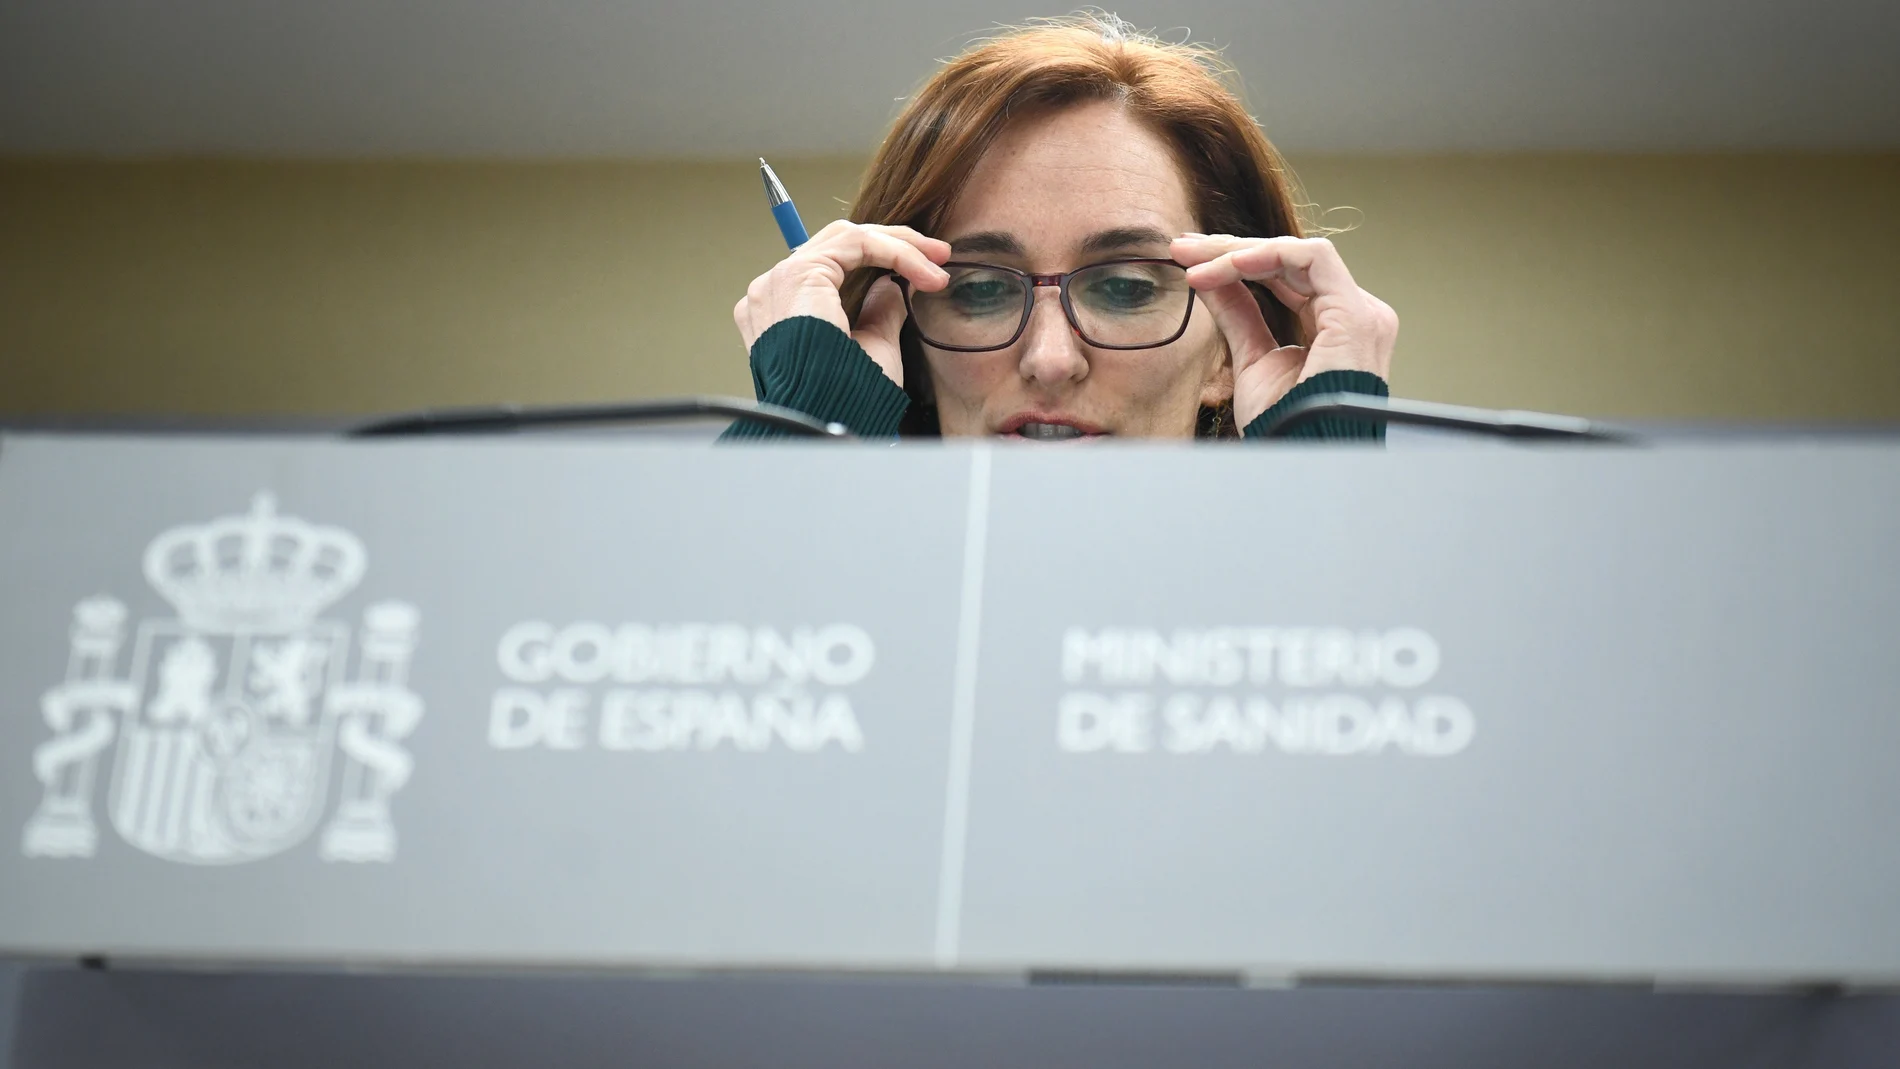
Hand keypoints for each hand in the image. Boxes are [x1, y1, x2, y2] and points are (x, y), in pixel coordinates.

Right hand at [734, 220, 950, 387]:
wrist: (828, 414)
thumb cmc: (847, 397)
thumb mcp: (872, 347)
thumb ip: (878, 312)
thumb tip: (893, 284)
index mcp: (783, 312)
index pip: (833, 267)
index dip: (883, 261)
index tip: (927, 275)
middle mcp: (773, 292)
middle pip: (839, 245)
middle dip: (895, 245)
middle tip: (938, 256)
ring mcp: (779, 280)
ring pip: (848, 238)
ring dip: (899, 245)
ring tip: (937, 260)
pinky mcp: (797, 274)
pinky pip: (854, 243)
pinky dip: (894, 251)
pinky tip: (923, 269)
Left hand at [1171, 234, 1397, 428]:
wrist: (1300, 457)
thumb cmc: (1284, 424)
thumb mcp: (1251, 358)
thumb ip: (1237, 314)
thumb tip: (1207, 278)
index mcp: (1335, 326)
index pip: (1286, 277)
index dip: (1237, 265)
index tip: (1190, 266)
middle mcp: (1354, 314)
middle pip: (1289, 262)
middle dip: (1231, 250)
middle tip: (1184, 249)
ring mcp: (1360, 313)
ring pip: (1298, 253)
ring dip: (1241, 251)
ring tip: (1196, 260)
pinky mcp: (1356, 314)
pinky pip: (1312, 260)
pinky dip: (1268, 255)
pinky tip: (1228, 264)